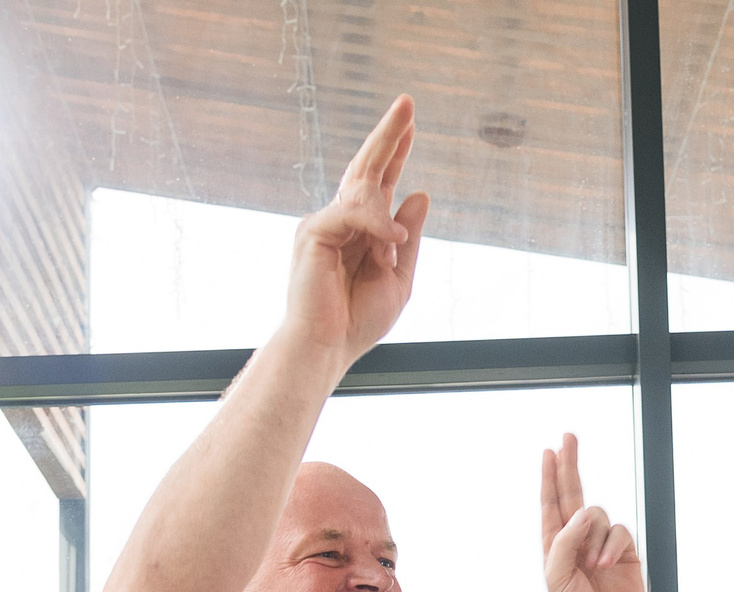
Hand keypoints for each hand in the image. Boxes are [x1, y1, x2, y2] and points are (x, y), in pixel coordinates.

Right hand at [283, 95, 429, 362]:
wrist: (327, 346)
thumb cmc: (357, 321)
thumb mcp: (398, 276)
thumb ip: (407, 236)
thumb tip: (420, 192)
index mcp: (359, 232)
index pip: (379, 183)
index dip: (395, 152)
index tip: (409, 123)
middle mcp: (339, 221)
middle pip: (366, 168)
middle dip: (388, 135)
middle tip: (407, 102)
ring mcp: (324, 223)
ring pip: (365, 195)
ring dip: (384, 227)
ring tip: (386, 262)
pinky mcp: (313, 230)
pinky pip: (353, 212)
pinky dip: (375, 228)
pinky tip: (388, 248)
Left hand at [539, 433, 645, 591]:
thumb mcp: (556, 576)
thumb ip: (563, 542)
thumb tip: (580, 512)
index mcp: (554, 543)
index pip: (551, 502)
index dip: (550, 476)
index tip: (549, 451)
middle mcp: (576, 537)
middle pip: (573, 492)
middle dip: (569, 464)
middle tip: (568, 437)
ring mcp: (600, 541)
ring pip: (596, 514)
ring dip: (593, 537)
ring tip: (593, 566)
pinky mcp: (622, 548)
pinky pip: (617, 531)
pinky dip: (610, 547)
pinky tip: (607, 566)